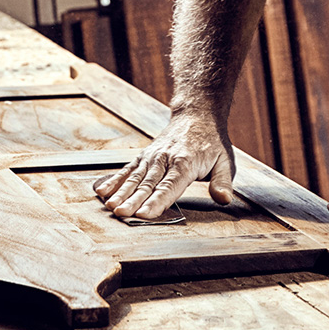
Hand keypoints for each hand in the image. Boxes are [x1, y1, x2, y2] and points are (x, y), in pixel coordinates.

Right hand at [93, 110, 234, 219]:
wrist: (197, 114)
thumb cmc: (211, 142)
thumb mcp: (225, 161)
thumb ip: (223, 182)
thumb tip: (224, 199)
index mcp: (185, 163)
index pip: (169, 186)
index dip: (156, 202)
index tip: (144, 214)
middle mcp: (165, 159)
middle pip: (148, 184)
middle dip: (133, 200)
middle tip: (121, 214)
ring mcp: (153, 156)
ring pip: (135, 177)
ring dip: (121, 192)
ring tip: (110, 206)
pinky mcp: (145, 155)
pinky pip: (128, 169)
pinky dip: (115, 180)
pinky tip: (103, 191)